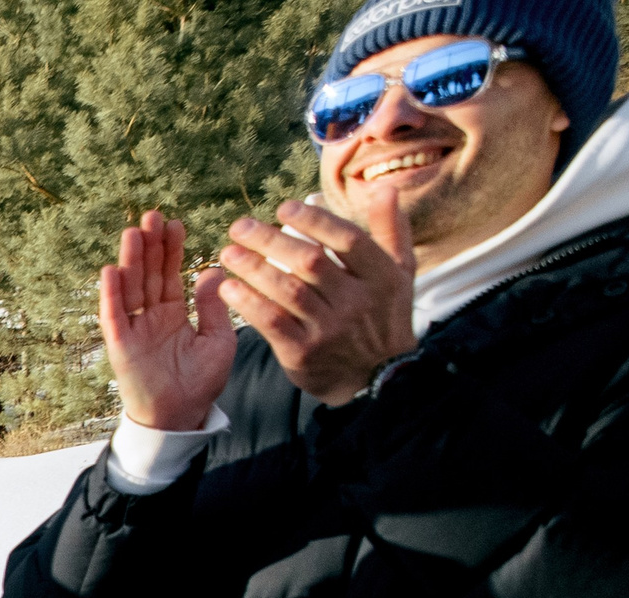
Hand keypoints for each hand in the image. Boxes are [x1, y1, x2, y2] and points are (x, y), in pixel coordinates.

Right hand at [98, 211, 235, 431]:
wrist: (181, 416)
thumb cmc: (200, 383)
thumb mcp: (218, 339)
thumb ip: (214, 307)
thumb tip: (212, 272)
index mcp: (173, 314)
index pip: (170, 274)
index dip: (172, 250)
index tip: (175, 224)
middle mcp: (150, 317)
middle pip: (148, 274)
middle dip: (150, 246)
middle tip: (152, 215)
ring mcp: (134, 330)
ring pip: (130, 288)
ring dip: (130, 261)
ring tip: (133, 232)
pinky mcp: (121, 346)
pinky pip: (114, 317)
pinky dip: (111, 295)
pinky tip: (111, 272)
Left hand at [215, 194, 415, 405]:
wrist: (376, 377)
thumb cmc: (382, 314)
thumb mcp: (399, 272)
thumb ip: (391, 230)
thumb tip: (384, 189)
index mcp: (381, 276)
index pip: (348, 239)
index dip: (315, 220)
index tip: (284, 208)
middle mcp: (356, 301)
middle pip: (311, 262)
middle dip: (271, 240)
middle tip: (240, 227)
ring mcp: (329, 329)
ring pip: (287, 291)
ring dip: (253, 269)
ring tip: (229, 252)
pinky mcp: (303, 352)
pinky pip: (272, 322)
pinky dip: (248, 303)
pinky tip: (228, 288)